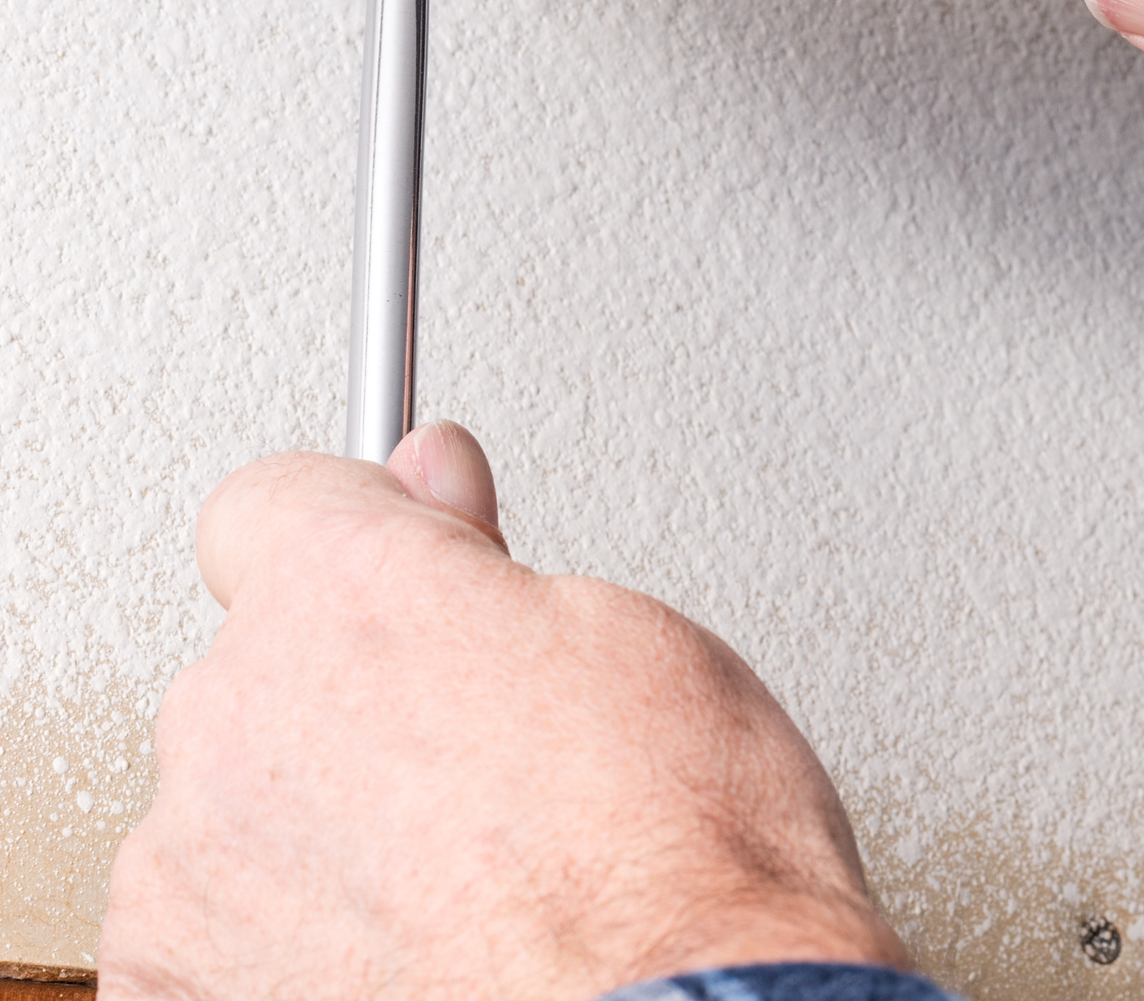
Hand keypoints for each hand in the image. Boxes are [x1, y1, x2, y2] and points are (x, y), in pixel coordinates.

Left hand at [101, 424, 905, 1000]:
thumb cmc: (677, 862)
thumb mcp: (631, 639)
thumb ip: (487, 559)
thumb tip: (438, 491)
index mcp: (344, 594)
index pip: (272, 501)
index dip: (356, 534)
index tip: (407, 566)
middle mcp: (235, 718)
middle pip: (259, 668)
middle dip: (353, 698)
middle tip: (484, 760)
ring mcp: (188, 875)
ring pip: (231, 810)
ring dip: (313, 831)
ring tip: (458, 882)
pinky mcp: (167, 993)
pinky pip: (204, 939)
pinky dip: (279, 949)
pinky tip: (403, 956)